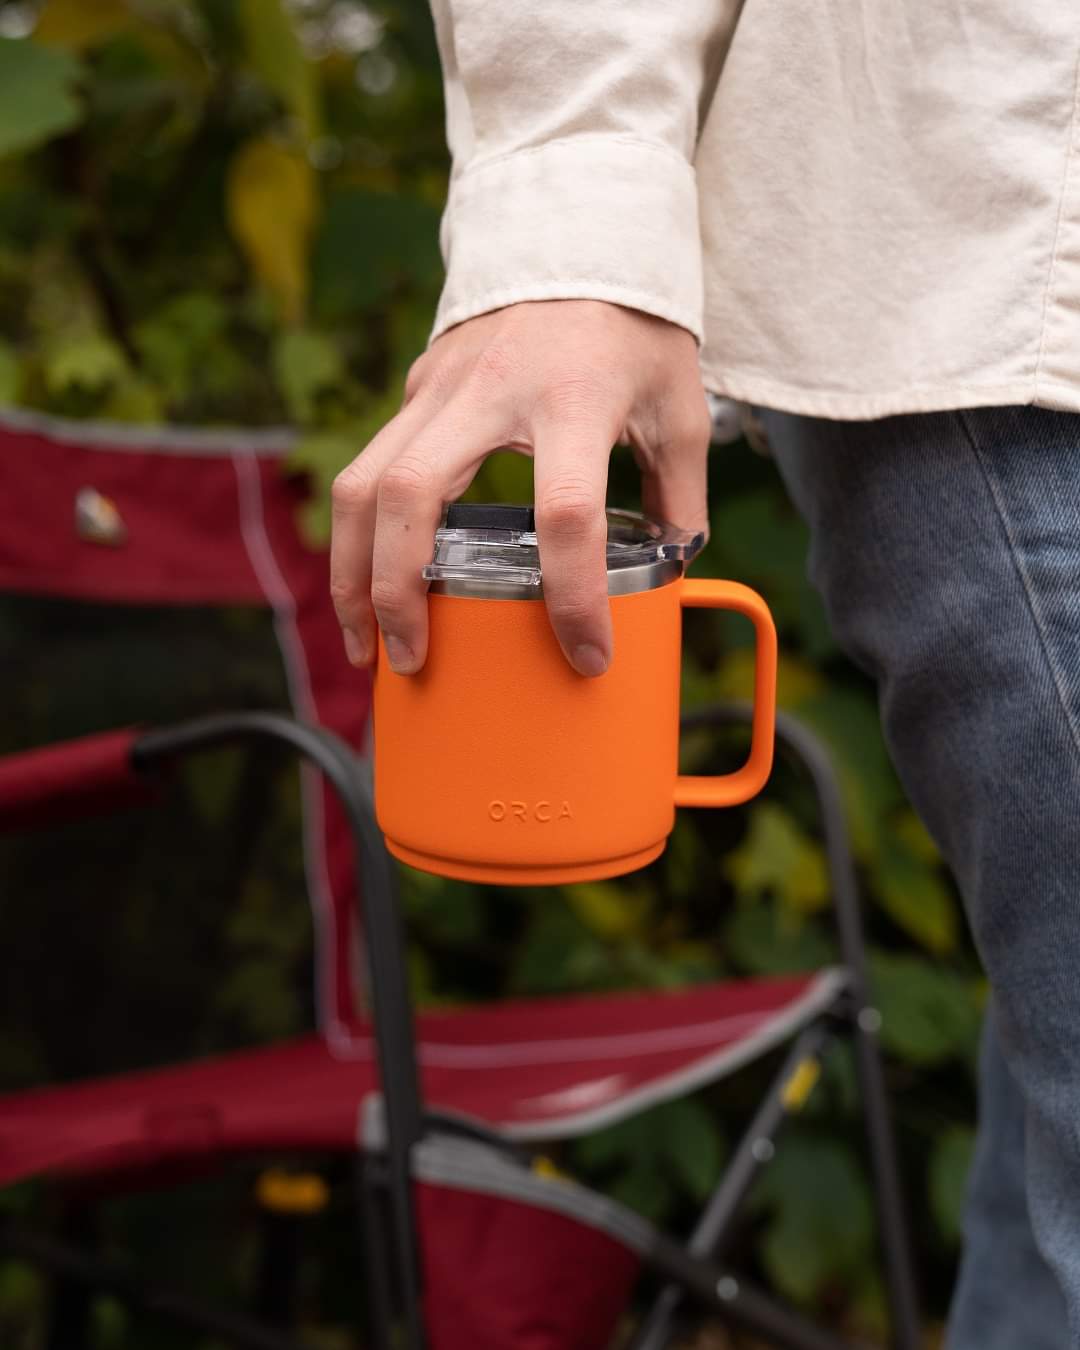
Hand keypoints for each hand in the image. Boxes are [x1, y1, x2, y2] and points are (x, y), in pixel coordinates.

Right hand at [330, 299, 709, 676]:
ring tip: (365, 643)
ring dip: (351, 572)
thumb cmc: (636, 325)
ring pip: (361, 482)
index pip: (565, 513)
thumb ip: (679, 493)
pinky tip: (371, 584)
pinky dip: (358, 536)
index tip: (587, 655)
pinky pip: (368, 466)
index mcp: (575, 398)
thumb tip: (671, 570)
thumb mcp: (678, 407)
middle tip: (411, 660)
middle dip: (398, 591)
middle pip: (411, 497)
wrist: (579, 230)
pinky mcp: (418, 388)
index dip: (574, 595)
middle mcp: (490, 390)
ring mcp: (440, 386)